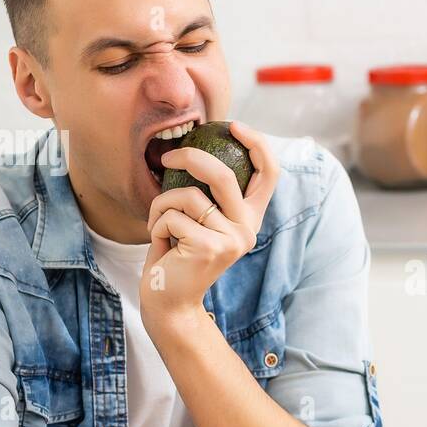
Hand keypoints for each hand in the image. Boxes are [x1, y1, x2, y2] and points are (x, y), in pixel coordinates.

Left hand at [139, 122, 278, 330]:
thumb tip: (198, 149)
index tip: (233, 125)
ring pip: (188, 196)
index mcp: (249, 218)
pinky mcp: (210, 247)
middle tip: (166, 157)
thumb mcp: (198, 221)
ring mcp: (232, 239)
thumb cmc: (178, 257)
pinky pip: (173, 216)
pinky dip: (156, 224)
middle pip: (224, 175)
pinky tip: (161, 244)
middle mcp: (247, 228)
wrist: (170, 301)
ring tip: (159, 226)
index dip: (256, 143)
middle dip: (190, 158)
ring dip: (161, 205)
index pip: (269, 172)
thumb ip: (208, 195)